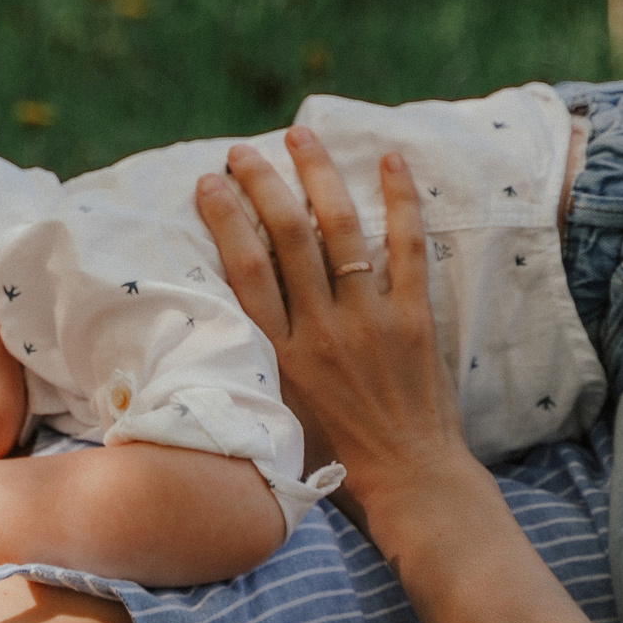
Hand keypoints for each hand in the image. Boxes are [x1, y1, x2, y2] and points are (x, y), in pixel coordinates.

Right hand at [193, 129, 465, 495]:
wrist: (411, 486)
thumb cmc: (336, 462)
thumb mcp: (277, 414)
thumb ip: (257, 365)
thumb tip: (228, 322)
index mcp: (281, 354)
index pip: (245, 268)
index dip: (225, 218)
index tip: (208, 182)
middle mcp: (321, 329)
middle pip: (287, 236)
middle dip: (262, 183)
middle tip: (243, 151)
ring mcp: (371, 320)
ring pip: (342, 229)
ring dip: (319, 175)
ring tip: (301, 136)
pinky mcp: (414, 319)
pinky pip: (407, 248)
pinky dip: (400, 201)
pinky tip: (390, 161)